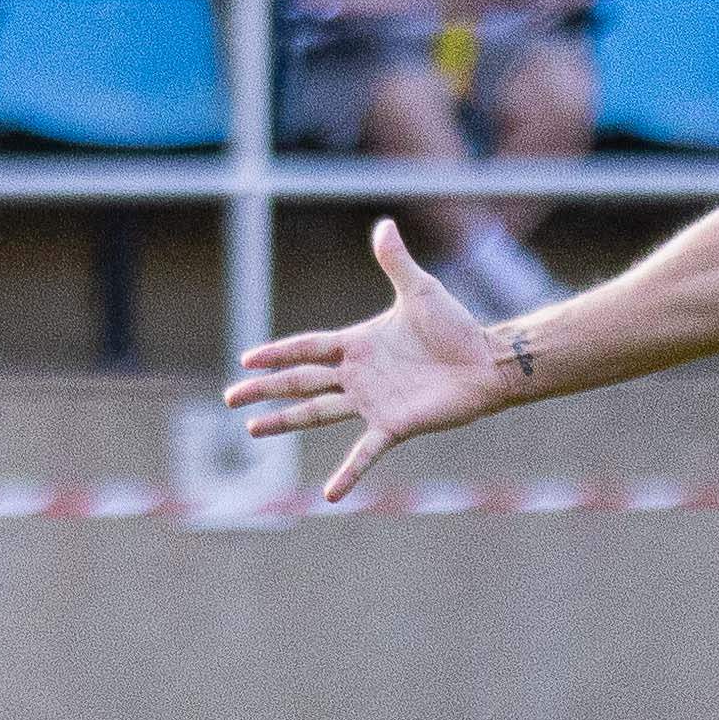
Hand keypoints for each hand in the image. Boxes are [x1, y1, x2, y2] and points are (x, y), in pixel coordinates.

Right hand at [226, 217, 521, 504]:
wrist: (487, 362)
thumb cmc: (456, 326)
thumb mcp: (421, 290)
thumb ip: (395, 261)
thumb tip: (384, 224)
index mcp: (358, 343)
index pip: (307, 347)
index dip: (277, 352)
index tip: (246, 359)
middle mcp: (358, 375)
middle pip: (301, 382)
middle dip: (265, 389)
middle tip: (231, 398)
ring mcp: (372, 402)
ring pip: (317, 413)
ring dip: (286, 422)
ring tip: (253, 430)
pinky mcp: (393, 426)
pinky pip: (364, 453)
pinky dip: (347, 474)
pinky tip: (329, 495)